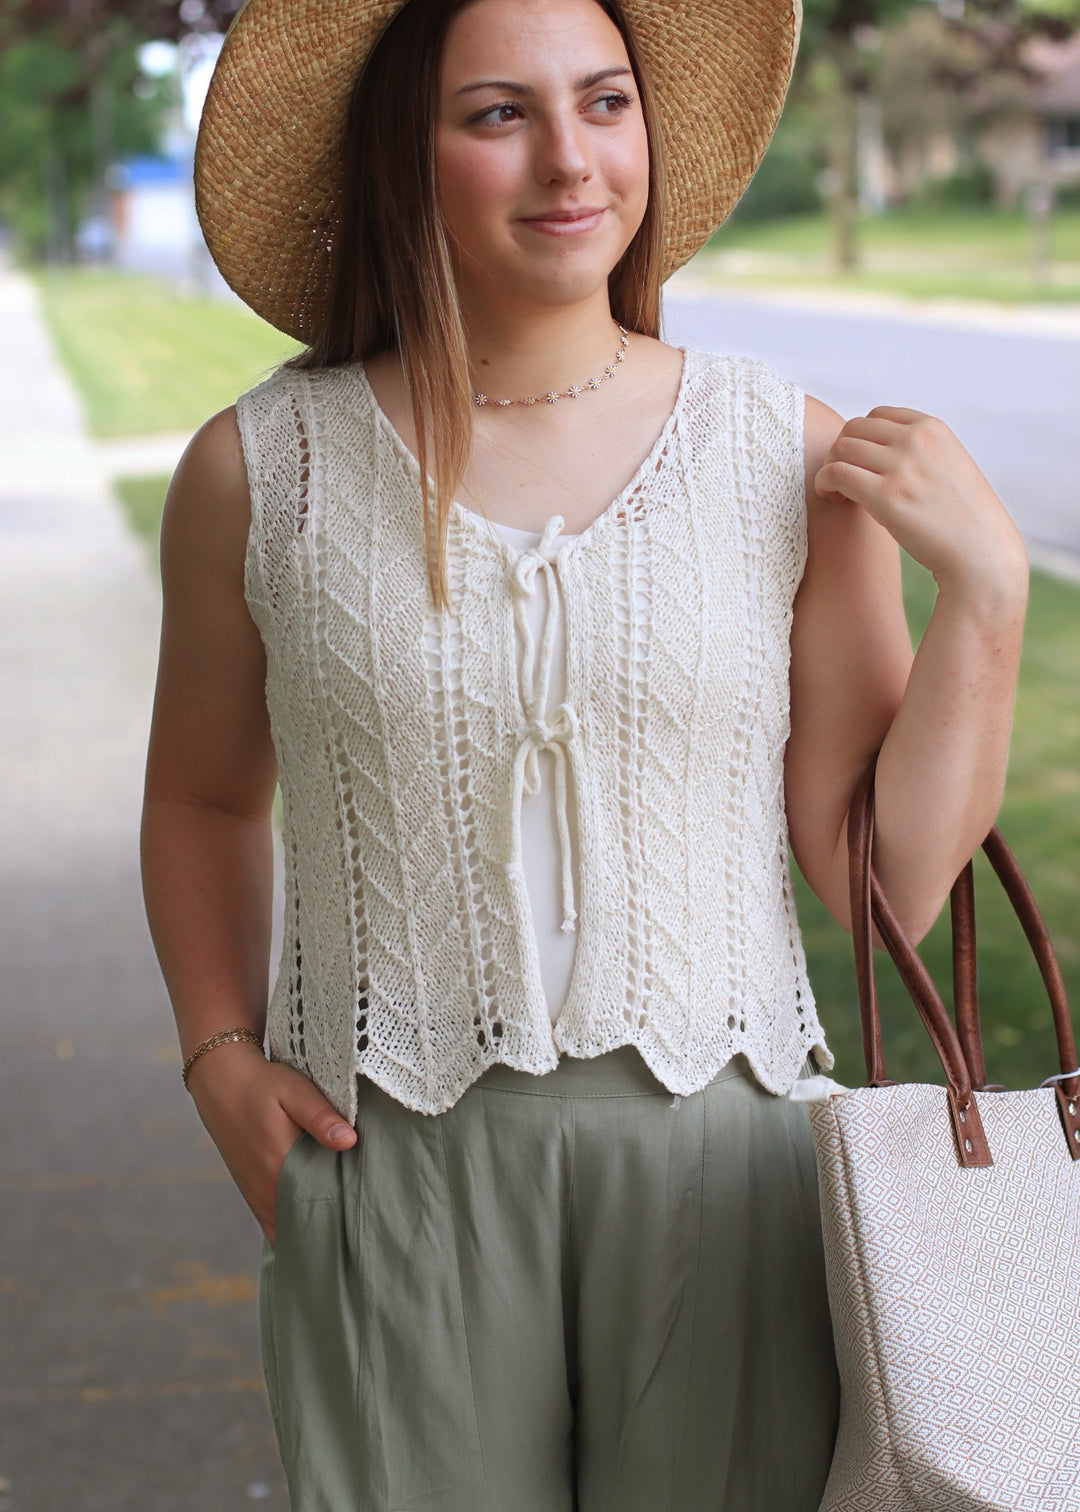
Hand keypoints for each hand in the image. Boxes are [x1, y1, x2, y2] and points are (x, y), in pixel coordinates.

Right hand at [186, 1040, 356, 1245]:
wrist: (222, 1083)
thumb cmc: (262, 1085)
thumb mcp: (295, 1090)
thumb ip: (321, 1117)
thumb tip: (349, 1141)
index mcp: (279, 1166)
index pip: (321, 1204)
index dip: (346, 1208)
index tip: (368, 1205)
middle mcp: (266, 1189)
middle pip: (308, 1220)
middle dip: (335, 1221)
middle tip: (363, 1213)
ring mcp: (257, 1196)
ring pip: (291, 1226)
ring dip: (315, 1225)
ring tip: (344, 1219)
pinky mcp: (252, 1194)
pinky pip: (275, 1225)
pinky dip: (295, 1226)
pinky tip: (315, 1221)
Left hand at [814, 406, 1026, 608]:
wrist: (980, 552)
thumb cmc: (962, 517)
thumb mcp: (949, 464)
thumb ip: (919, 450)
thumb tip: (877, 448)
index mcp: (933, 428)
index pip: (877, 415)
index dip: (861, 438)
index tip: (861, 463)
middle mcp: (917, 440)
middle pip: (854, 428)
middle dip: (842, 452)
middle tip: (844, 481)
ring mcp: (901, 466)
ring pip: (841, 448)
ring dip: (831, 468)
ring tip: (839, 493)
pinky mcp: (886, 496)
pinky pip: (836, 473)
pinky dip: (824, 482)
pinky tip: (833, 498)